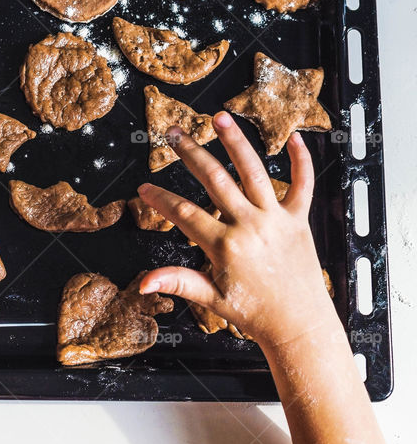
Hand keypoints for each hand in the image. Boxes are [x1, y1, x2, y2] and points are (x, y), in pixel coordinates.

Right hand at [136, 112, 335, 348]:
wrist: (300, 325)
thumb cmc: (255, 313)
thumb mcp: (211, 298)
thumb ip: (177, 281)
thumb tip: (143, 282)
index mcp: (225, 246)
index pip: (184, 213)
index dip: (160, 199)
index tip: (145, 188)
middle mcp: (250, 226)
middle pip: (214, 180)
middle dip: (190, 153)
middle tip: (174, 134)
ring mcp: (275, 220)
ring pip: (253, 171)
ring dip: (235, 142)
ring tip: (220, 118)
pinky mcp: (299, 220)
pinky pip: (301, 185)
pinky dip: (300, 161)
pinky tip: (292, 138)